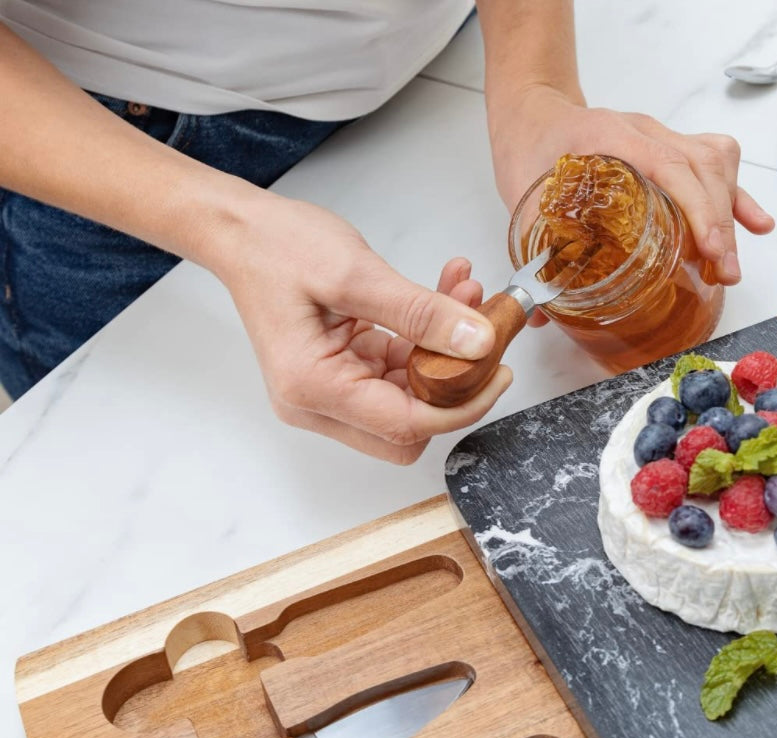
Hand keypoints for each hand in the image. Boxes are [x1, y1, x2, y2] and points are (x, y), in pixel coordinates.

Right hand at [210, 193, 510, 462]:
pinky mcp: (341, 376)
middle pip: (409, 429)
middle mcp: (317, 405)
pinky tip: (444, 298)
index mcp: (313, 388)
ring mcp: (328, 395)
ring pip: (408, 400)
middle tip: (487, 342)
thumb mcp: (356, 273)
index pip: (406, 425)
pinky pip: (397, 374)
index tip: (498, 374)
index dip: (461, 406)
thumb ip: (420, 312)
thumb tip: (477, 342)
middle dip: (454, 386)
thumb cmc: (277, 247)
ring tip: (466, 296)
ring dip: (444, 356)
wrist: (240, 232)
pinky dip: (424, 342)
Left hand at [489, 87, 774, 285]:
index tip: (711, 249)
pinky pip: (715, 165)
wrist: (534, 117)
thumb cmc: (529, 152)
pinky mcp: (672, 149)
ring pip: (715, 163)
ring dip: (732, 214)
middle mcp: (645, 131)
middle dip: (720, 223)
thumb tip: (535, 314)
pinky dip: (737, 197)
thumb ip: (533, 254)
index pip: (670, 165)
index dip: (697, 208)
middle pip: (701, 167)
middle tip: (724, 272)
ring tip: (731, 265)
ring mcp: (662, 137)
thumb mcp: (524, 201)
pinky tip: (757, 226)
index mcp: (610, 137)